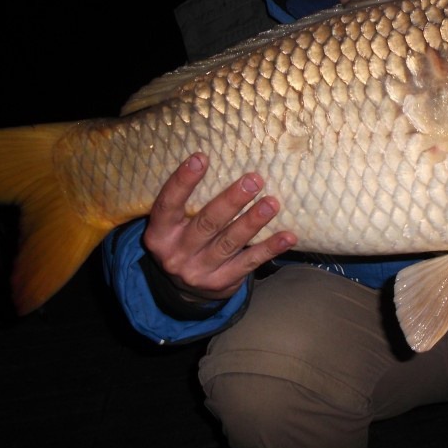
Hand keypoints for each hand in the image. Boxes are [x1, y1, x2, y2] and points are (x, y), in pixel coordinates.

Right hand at [142, 153, 295, 301]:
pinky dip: (269, 249)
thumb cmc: (184, 240)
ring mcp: (198, 271)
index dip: (183, 181)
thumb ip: (189, 202)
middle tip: (253, 180)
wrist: (184, 290)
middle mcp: (176, 253)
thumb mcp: (174, 225)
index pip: (168, 204)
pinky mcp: (221, 283)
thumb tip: (225, 162)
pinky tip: (287, 236)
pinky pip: (248, 263)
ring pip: (229, 243)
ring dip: (253, 222)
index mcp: (160, 233)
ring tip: (272, 203)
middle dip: (231, 201)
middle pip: (206, 223)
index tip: (201, 158)